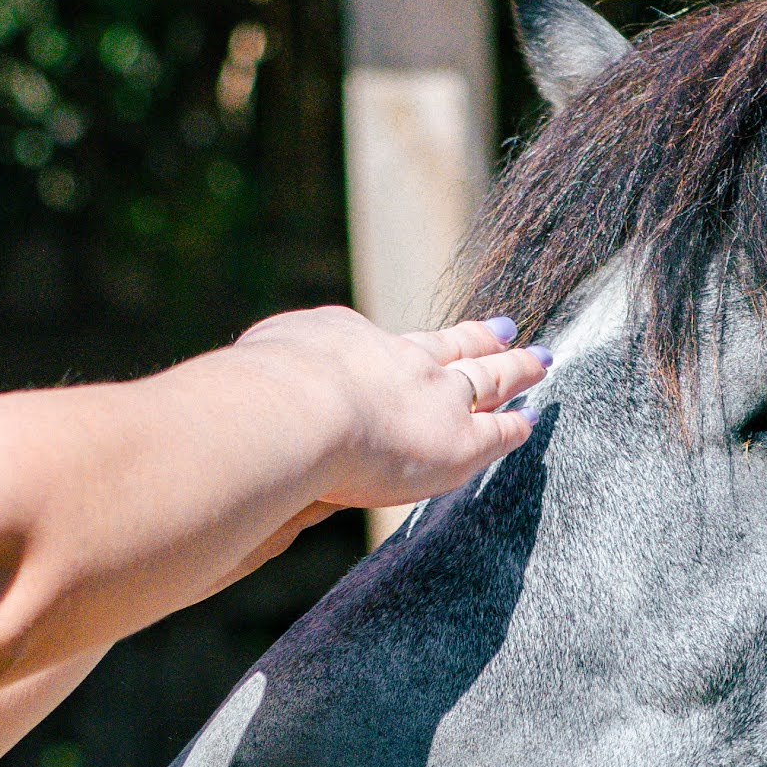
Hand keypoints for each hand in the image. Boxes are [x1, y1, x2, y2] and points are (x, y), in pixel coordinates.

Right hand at [227, 311, 546, 512]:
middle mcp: (397, 359)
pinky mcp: (459, 440)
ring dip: (513, 369)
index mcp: (341, 340)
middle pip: (447, 345)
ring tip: (538, 358)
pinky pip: (497, 431)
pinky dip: (515, 425)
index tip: (417, 342)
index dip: (403, 347)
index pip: (380, 346)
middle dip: (476, 338)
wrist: (293, 409)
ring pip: (486, 378)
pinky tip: (531, 421)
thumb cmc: (252, 400)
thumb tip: (228, 397)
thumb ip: (254, 382)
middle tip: (506, 326)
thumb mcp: (248, 372)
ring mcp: (433, 396)